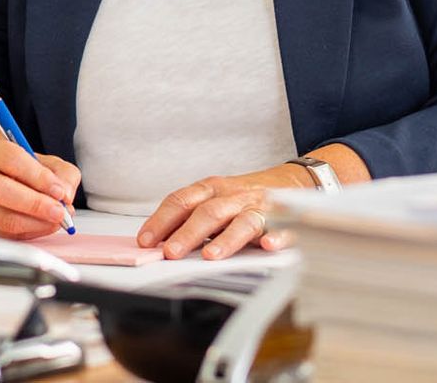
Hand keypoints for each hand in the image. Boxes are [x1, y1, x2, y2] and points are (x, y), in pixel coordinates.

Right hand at [0, 138, 79, 239]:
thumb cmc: (19, 171)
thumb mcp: (43, 162)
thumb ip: (62, 174)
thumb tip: (65, 196)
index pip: (11, 160)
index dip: (38, 176)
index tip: (59, 191)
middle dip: (35, 204)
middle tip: (60, 211)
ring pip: (3, 217)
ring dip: (36, 222)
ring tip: (57, 220)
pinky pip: (7, 235)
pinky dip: (32, 232)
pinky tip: (45, 225)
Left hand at [138, 165, 307, 260]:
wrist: (290, 181)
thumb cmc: (243, 196)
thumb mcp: (214, 199)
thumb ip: (189, 218)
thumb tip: (156, 241)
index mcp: (211, 189)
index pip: (182, 201)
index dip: (162, 220)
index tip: (146, 240)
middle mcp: (233, 196)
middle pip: (208, 212)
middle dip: (188, 233)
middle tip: (171, 253)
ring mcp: (258, 207)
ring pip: (242, 221)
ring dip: (226, 239)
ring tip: (211, 256)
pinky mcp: (284, 220)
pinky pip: (282, 228)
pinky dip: (276, 236)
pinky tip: (269, 246)